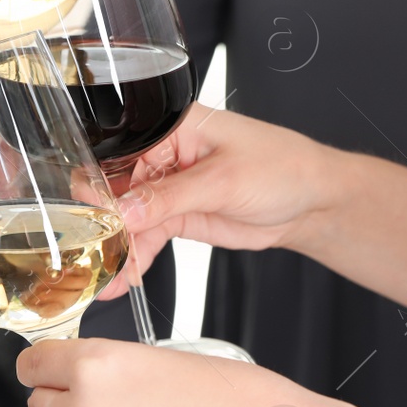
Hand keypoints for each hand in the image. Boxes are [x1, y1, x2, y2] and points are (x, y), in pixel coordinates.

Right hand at [101, 104, 334, 297]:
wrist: (310, 203)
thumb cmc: (282, 168)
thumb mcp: (224, 180)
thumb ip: (170, 197)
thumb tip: (125, 210)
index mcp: (173, 129)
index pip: (119, 153)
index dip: (102, 184)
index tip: (96, 215)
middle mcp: (165, 156)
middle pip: (116, 188)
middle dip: (104, 221)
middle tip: (97, 251)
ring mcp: (171, 189)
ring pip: (129, 219)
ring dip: (118, 248)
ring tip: (108, 276)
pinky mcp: (179, 216)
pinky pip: (147, 237)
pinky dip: (136, 258)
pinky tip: (127, 277)